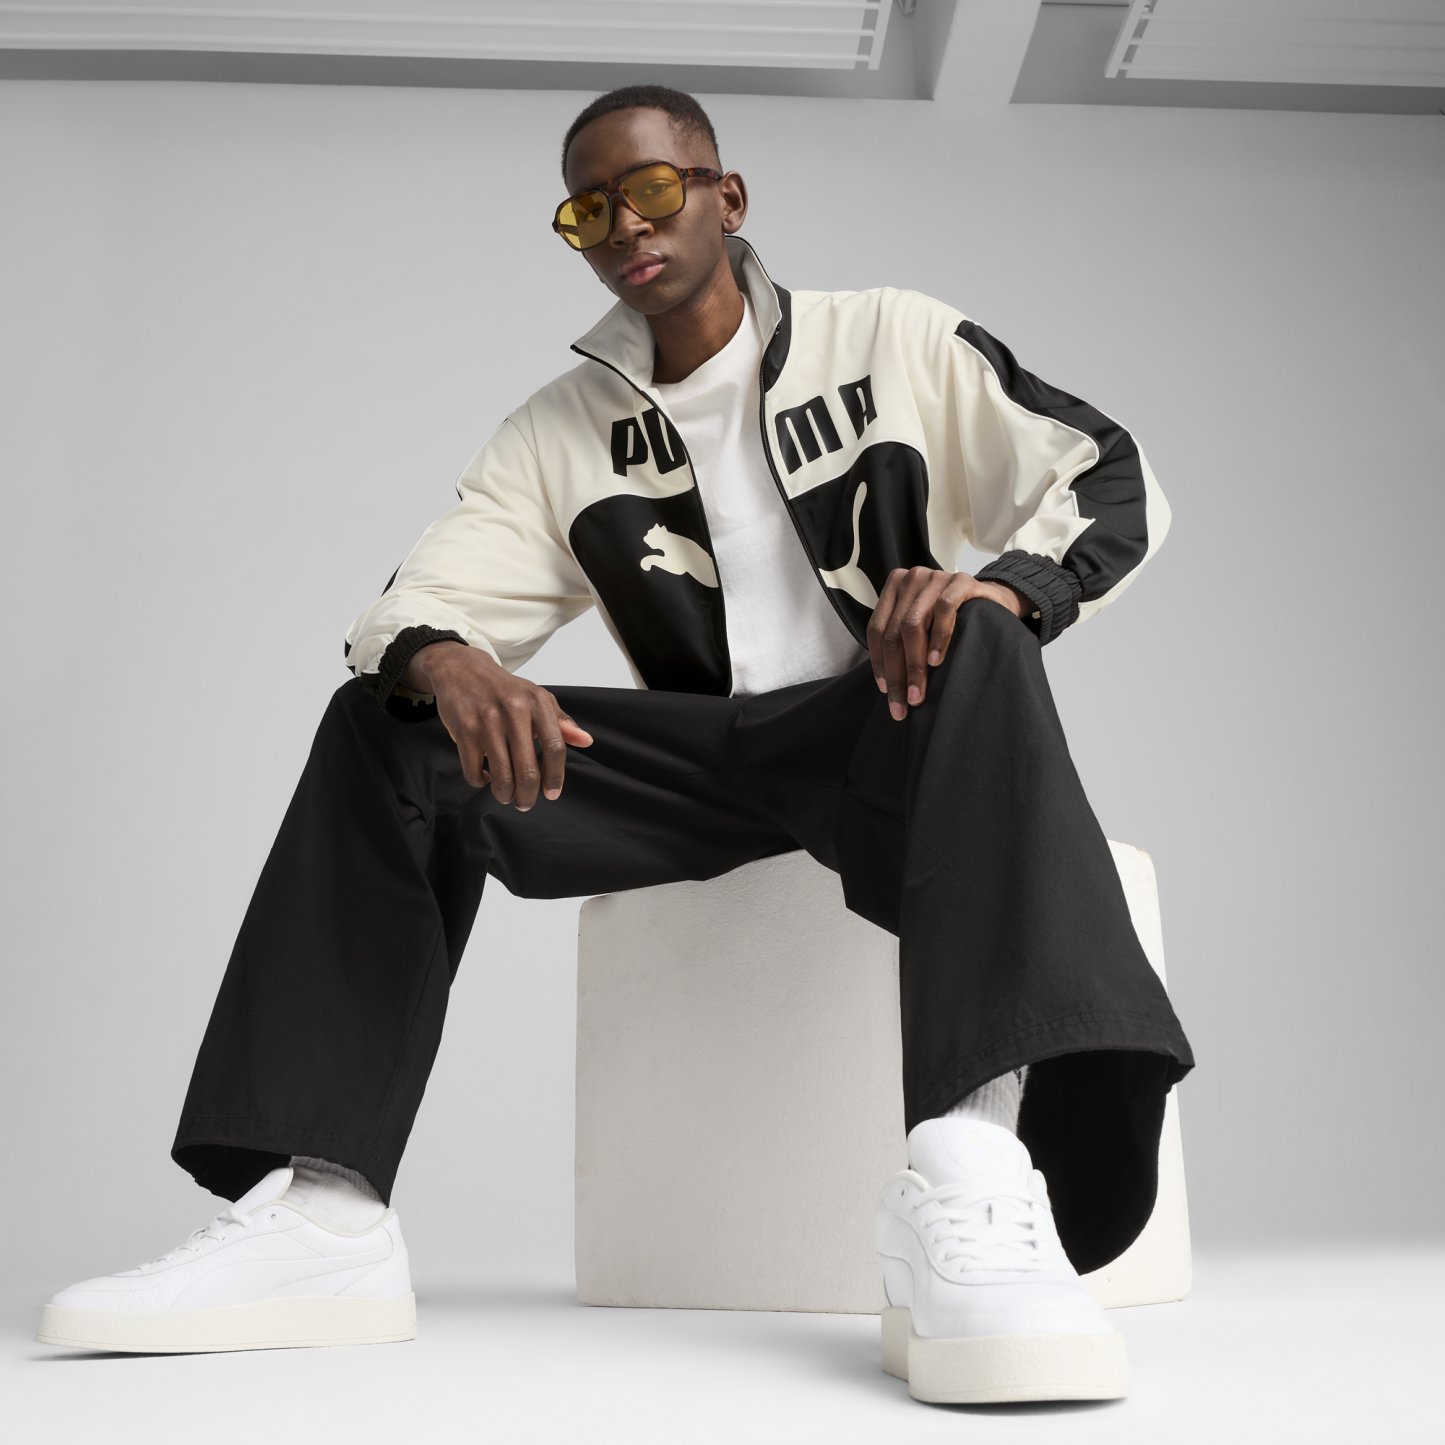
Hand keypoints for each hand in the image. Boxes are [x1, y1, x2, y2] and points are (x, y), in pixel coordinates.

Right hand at [401, 642, 592, 808]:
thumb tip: (587, 741)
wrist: (462, 669)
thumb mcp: (537, 698)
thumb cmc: (505, 690)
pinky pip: (474, 771)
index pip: (556, 748)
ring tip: (506, 795)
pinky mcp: (464, 730)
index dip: (556, 776)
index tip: (552, 793)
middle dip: (528, 796)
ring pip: (502, 777)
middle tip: (525, 803)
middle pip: (528, 770)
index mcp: (537, 702)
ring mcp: (487, 721)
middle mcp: (514, 711)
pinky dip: (480, 781)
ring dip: (505, 794)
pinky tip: (486, 777)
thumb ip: (562, 722)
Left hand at [867, 567, 1026, 720]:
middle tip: (901, 703)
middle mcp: (911, 579)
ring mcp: (935, 578)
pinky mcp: (961, 581)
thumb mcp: (923, 623)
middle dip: (895, 673)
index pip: (877, 628)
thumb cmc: (956, 617)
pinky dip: (938, 638)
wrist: (996, 600)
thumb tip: (888, 685)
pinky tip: (936, 661)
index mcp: (895, 587)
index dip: (878, 662)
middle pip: (893, 631)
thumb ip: (903, 640)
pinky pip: (944, 610)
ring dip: (914, 665)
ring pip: (912, 624)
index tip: (885, 690)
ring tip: (918, 693)